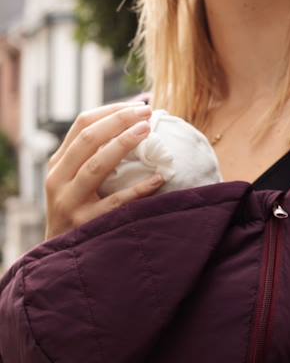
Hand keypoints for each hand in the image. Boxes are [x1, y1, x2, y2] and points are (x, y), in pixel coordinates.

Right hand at [45, 102, 164, 239]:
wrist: (60, 257)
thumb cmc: (77, 213)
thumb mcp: (73, 182)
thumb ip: (92, 157)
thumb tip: (133, 125)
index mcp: (58, 164)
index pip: (81, 124)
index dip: (111, 111)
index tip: (138, 105)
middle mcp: (58, 179)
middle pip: (88, 139)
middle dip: (120, 121)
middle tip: (147, 113)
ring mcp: (70, 202)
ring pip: (97, 166)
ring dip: (124, 144)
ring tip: (148, 131)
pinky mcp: (87, 224)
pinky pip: (117, 203)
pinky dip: (140, 189)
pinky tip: (160, 178)